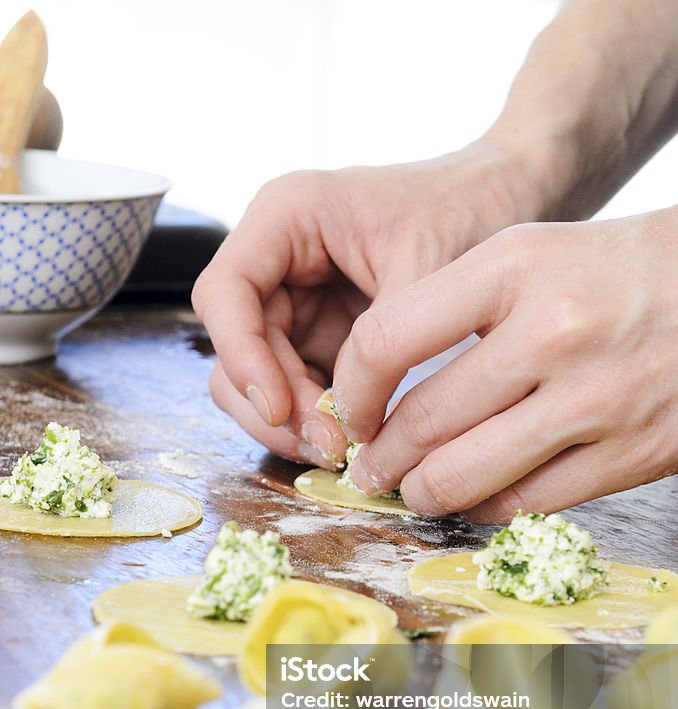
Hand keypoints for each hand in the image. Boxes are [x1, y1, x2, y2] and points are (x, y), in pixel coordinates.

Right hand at [192, 139, 540, 467]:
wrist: (507, 199)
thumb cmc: (468, 210)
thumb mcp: (425, 272)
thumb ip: (378, 344)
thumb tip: (342, 421)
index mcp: (286, 218)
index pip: (224, 294)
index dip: (241, 356)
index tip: (281, 407)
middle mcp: (277, 260)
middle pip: (234, 348)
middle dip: (272, 404)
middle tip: (328, 447)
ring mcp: (297, 302)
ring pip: (259, 378)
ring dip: (290, 420)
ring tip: (341, 451)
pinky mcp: (322, 337)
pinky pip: (298, 388)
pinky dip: (316, 419)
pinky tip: (353, 442)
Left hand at [334, 209, 677, 520]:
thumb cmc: (613, 272)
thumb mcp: (531, 254)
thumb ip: (455, 308)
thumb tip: (381, 386)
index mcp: (516, 268)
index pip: (388, 339)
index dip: (353, 390)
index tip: (354, 412)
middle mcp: (553, 333)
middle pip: (423, 422)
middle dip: (382, 458)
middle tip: (371, 466)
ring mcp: (595, 401)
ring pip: (465, 475)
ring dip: (423, 492)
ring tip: (414, 488)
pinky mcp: (630, 455)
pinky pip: (524, 503)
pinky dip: (484, 508)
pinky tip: (475, 496)